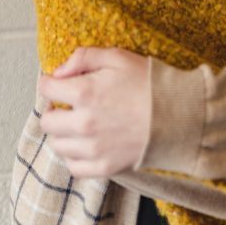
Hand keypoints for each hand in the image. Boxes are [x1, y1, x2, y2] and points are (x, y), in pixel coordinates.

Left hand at [38, 46, 150, 178]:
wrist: (178, 114)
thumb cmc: (149, 82)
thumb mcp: (118, 57)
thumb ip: (84, 57)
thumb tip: (59, 71)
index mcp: (84, 93)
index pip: (47, 89)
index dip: (50, 82)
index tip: (57, 82)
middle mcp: (83, 123)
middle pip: (47, 121)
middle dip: (53, 109)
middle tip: (66, 104)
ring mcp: (93, 148)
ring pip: (57, 145)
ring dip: (63, 133)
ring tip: (77, 124)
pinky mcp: (104, 167)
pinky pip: (74, 167)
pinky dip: (74, 156)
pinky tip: (85, 144)